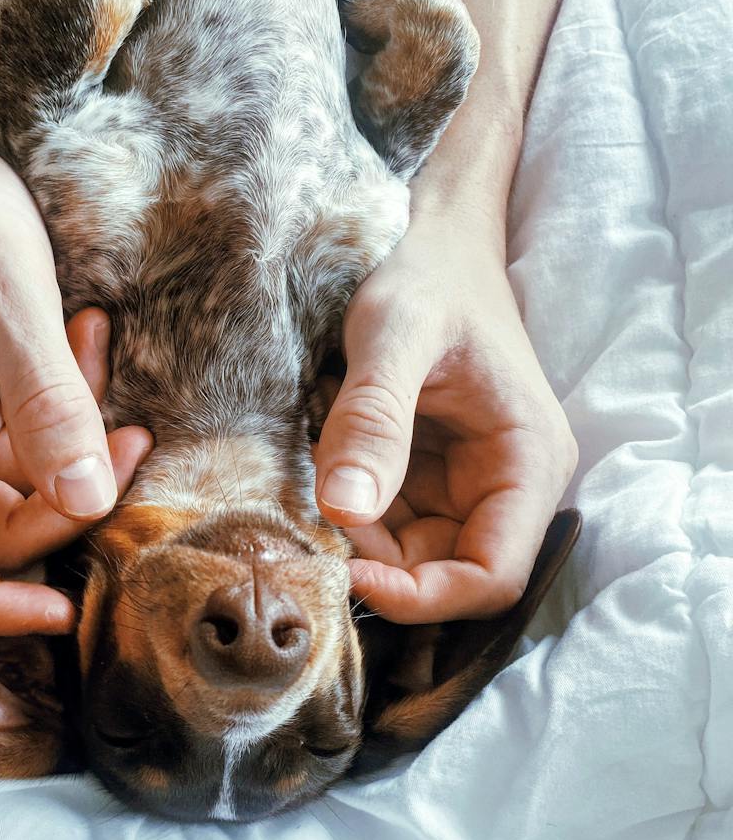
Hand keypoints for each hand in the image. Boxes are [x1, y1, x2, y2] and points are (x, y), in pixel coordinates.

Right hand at [0, 41, 151, 635]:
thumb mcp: (5, 289)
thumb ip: (46, 398)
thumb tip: (88, 503)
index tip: (63, 610)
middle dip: (61, 503)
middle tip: (131, 444)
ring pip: (8, 489)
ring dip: (73, 448)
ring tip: (109, 366)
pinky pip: (20, 442)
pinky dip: (66, 410)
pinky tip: (90, 343)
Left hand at [314, 207, 576, 622]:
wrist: (432, 243)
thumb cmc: (428, 276)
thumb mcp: (394, 333)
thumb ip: (374, 418)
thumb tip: (344, 508)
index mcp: (528, 462)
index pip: (492, 577)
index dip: (423, 596)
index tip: (348, 572)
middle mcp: (507, 487)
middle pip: (443, 574)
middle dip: (374, 558)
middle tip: (312, 509)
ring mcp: (467, 487)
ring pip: (407, 555)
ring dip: (354, 533)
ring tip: (317, 466)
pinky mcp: (430, 480)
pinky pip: (387, 523)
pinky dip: (348, 507)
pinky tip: (325, 459)